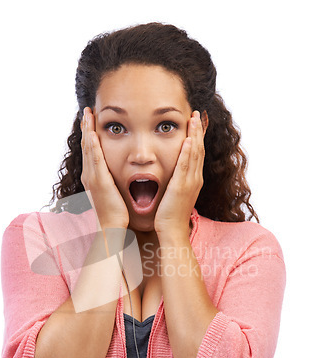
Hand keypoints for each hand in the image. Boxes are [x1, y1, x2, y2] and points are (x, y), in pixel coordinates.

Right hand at [81, 107, 128, 228]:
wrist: (111, 226)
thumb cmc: (115, 214)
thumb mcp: (112, 195)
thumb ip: (113, 184)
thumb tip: (117, 179)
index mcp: (93, 178)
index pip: (90, 152)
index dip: (90, 136)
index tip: (91, 122)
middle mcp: (89, 175)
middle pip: (86, 146)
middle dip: (86, 128)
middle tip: (86, 111)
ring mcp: (92, 176)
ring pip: (88, 147)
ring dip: (87, 129)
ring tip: (88, 114)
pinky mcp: (99, 179)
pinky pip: (95, 156)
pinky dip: (92, 142)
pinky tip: (93, 130)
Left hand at [154, 110, 204, 236]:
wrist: (172, 231)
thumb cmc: (170, 216)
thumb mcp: (174, 195)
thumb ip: (175, 183)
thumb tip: (172, 176)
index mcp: (192, 180)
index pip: (196, 154)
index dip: (197, 137)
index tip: (196, 123)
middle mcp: (195, 179)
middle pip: (199, 149)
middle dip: (198, 131)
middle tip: (198, 114)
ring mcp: (190, 182)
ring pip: (195, 154)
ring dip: (195, 135)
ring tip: (194, 118)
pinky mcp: (181, 187)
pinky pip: (186, 166)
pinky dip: (188, 152)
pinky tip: (188, 140)